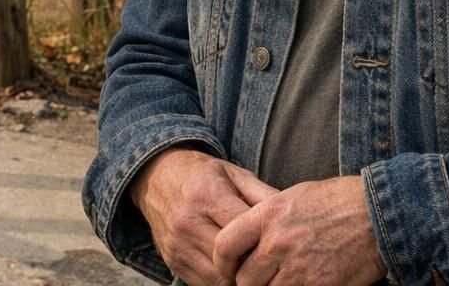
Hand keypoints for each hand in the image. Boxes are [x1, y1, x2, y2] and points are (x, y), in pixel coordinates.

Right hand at [129, 148, 277, 285]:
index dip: (264, 242)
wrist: (155, 177)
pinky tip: (233, 272)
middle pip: (231, 260)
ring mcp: (177, 244)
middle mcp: (188, 221)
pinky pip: (203, 284)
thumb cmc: (201, 174)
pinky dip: (221, 283)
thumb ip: (262, 195)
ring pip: (218, 278)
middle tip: (270, 263)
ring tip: (254, 270)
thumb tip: (293, 216)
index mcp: (207, 195)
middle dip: (254, 265)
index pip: (243, 232)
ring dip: (239, 279)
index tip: (278, 244)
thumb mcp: (233, 173)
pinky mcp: (172, 260)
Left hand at [212, 175, 385, 285]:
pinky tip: (301, 283)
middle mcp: (278, 242)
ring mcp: (298, 267)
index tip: (227, 267)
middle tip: (258, 278)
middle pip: (245, 278)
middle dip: (249, 281)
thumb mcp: (293, 197)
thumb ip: (267, 219)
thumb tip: (251, 239)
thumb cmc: (338, 201)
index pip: (225, 244)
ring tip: (280, 279)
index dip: (222, 261)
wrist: (377, 214)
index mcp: (268, 214)